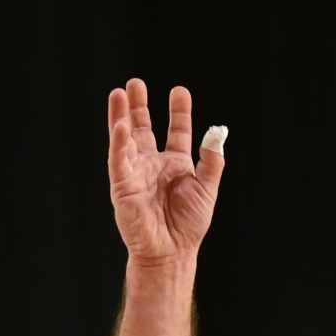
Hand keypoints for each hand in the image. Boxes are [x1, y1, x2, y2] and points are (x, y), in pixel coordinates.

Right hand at [107, 78, 225, 264]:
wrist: (172, 252)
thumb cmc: (188, 225)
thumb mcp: (207, 188)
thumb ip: (212, 160)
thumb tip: (217, 132)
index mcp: (174, 165)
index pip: (175, 131)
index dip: (178, 112)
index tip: (179, 91)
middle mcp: (152, 165)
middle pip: (143, 129)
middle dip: (139, 106)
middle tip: (135, 84)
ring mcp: (135, 174)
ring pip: (126, 139)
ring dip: (121, 117)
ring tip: (118, 94)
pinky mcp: (122, 187)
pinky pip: (119, 161)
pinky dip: (119, 143)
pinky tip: (120, 125)